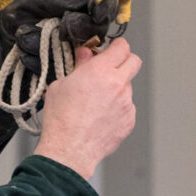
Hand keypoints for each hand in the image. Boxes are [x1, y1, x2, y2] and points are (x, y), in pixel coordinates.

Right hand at [34, 39, 140, 180]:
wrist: (69, 149)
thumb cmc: (61, 119)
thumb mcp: (61, 84)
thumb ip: (79, 66)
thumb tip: (86, 55)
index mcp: (100, 70)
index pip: (122, 47)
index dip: (116, 46)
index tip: (111, 49)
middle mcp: (118, 84)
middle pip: (134, 61)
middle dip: (124, 61)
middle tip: (111, 68)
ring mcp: (126, 103)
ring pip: (128, 86)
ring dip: (118, 88)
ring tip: (98, 101)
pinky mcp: (129, 120)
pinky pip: (127, 107)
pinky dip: (118, 108)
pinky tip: (101, 116)